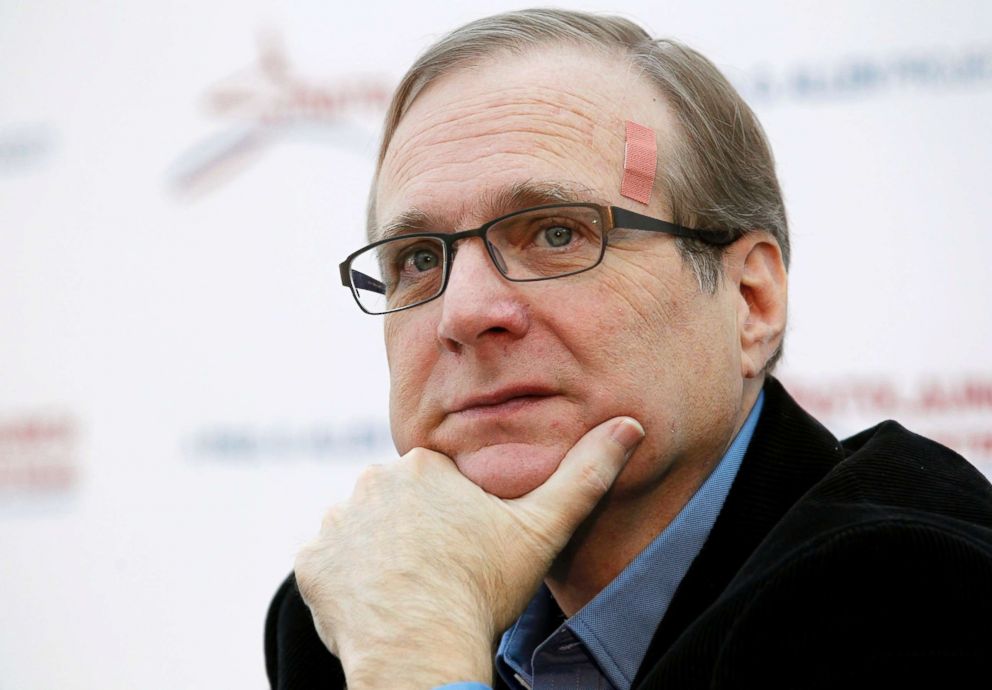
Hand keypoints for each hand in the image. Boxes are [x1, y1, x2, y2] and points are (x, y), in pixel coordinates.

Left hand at [293, 416, 643, 689]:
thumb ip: (586, 474)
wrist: (421, 647)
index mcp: (423, 466)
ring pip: (362, 532)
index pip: (436, 487)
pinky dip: (348, 582)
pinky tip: (376, 604)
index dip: (453, 523)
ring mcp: (336, 522)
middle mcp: (371, 481)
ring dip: (379, 555)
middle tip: (438, 575)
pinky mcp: (312, 562)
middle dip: (414, 534)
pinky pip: (330, 564)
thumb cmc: (483, 587)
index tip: (465, 554)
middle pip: (397, 506)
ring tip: (408, 591)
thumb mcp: (544, 528)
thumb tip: (629, 426)